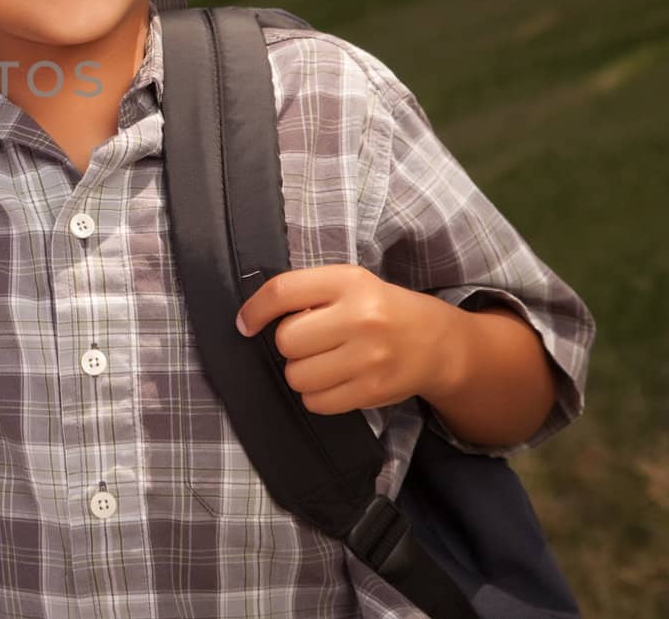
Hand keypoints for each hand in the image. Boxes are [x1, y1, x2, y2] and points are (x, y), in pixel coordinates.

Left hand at [233, 264, 463, 414]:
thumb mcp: (349, 284)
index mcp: (349, 281)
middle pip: (286, 340)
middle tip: (312, 341)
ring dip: (301, 372)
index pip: (282, 292)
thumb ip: (307, 293)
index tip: (246, 323)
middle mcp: (360, 317)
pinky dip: (316, 396)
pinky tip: (334, 381)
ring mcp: (368, 357)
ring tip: (325, 362)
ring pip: (297, 375)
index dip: (255, 310)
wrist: (437, 343)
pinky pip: (316, 402)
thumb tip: (253, 318)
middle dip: (290, 344)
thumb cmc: (380, 310)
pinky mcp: (373, 390)